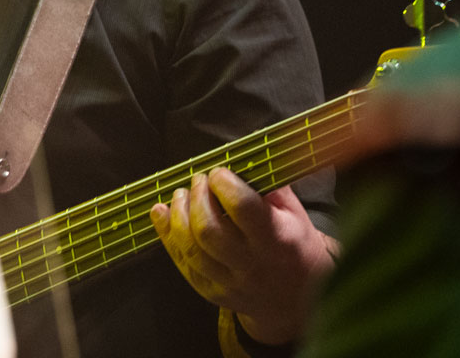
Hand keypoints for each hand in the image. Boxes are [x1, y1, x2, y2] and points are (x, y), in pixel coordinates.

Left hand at [149, 168, 336, 344]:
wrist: (297, 299)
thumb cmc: (293, 244)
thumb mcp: (294, 213)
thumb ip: (269, 185)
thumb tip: (239, 159)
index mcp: (277, 239)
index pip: (243, 208)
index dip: (224, 184)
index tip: (219, 173)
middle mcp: (252, 265)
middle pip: (208, 229)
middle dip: (197, 197)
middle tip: (198, 181)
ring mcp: (230, 283)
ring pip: (190, 248)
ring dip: (177, 214)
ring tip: (181, 195)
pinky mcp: (211, 292)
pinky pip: (182, 262)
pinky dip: (166, 234)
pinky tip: (162, 212)